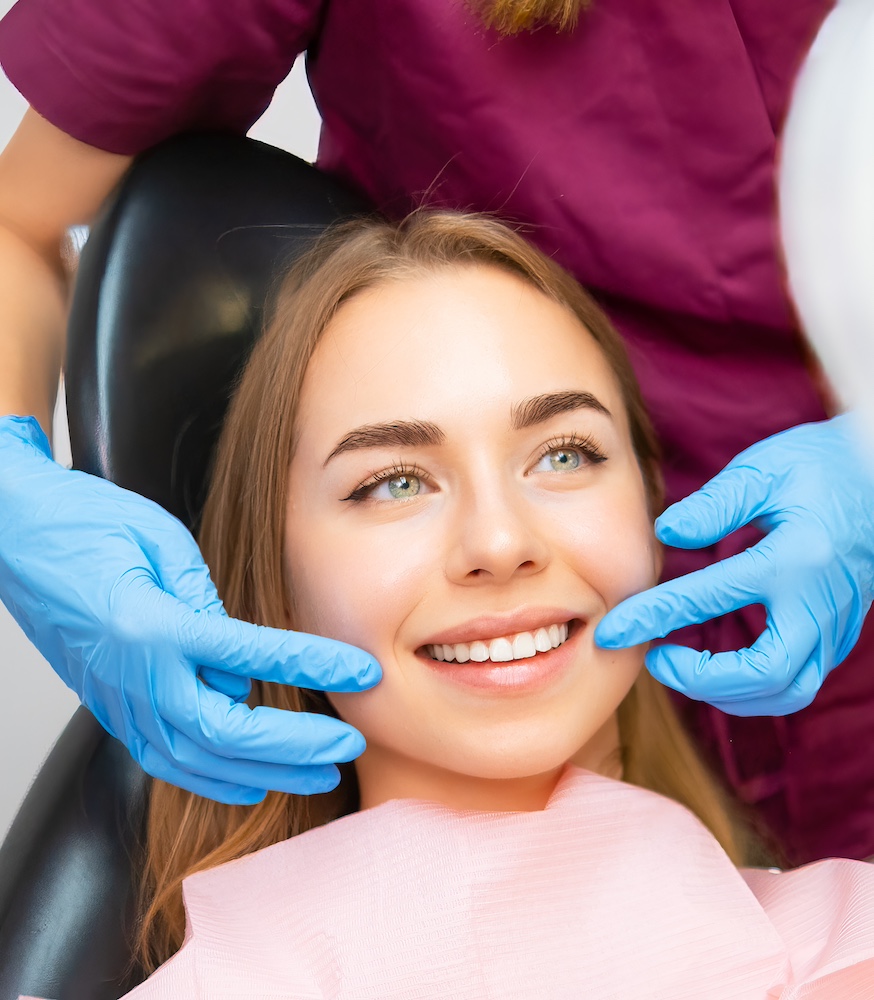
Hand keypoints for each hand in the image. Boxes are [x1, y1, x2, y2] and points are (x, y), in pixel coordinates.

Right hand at [0, 415, 380, 802]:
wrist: (12, 534)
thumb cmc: (82, 523)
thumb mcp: (158, 539)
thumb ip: (206, 596)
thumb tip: (247, 653)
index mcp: (150, 625)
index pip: (248, 657)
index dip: (310, 666)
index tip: (361, 670)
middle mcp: (132, 675)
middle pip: (224, 734)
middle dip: (294, 748)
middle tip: (348, 745)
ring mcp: (116, 698)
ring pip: (194, 760)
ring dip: (263, 774)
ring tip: (318, 774)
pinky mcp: (109, 706)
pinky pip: (163, 758)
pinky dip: (211, 777)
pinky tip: (249, 780)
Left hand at [595, 415, 873, 714]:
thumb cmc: (820, 465)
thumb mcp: (763, 469)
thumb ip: (714, 505)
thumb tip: (667, 534)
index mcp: (795, 557)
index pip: (710, 598)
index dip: (653, 617)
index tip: (614, 629)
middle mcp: (821, 602)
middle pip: (766, 673)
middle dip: (702, 679)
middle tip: (657, 659)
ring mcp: (837, 624)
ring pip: (789, 690)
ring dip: (729, 693)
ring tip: (682, 668)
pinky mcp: (840, 634)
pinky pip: (799, 680)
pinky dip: (754, 687)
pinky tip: (718, 668)